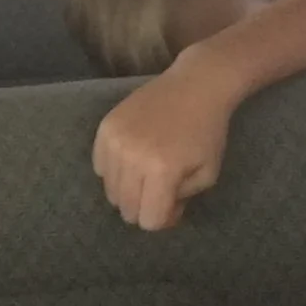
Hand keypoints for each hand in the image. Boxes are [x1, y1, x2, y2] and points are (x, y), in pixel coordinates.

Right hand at [91, 57, 238, 230]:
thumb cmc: (206, 132)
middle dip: (144, 207)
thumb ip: (180, 202)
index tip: (173, 204)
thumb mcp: (206, 175)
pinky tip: (132, 158)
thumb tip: (157, 214)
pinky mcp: (105, 128)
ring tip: (146, 173)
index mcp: (162, 172)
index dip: (162, 218)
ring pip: (110, 191)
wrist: (195, 86)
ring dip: (128, 190)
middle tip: (160, 190)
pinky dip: (114, 171)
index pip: (149, 220)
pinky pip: (100, 168)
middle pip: (127, 209)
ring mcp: (115, 142)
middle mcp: (133, 158)